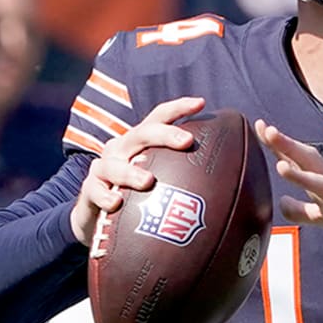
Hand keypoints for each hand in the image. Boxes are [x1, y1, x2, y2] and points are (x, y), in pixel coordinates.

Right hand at [70, 97, 205, 245]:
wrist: (98, 219)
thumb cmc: (138, 196)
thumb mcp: (159, 182)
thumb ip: (186, 179)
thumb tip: (233, 188)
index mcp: (140, 142)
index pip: (158, 117)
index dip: (178, 107)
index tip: (202, 103)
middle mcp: (121, 149)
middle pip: (142, 133)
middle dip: (164, 134)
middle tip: (186, 141)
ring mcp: (103, 167)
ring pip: (115, 164)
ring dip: (131, 172)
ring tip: (148, 182)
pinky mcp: (89, 189)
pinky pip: (96, 191)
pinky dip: (106, 197)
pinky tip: (117, 203)